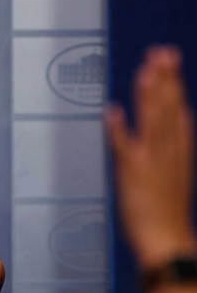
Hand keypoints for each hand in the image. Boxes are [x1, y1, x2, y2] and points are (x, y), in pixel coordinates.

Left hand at [105, 45, 195, 267]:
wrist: (166, 240)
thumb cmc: (168, 210)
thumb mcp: (177, 171)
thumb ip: (178, 143)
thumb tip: (181, 115)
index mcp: (179, 151)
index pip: (177, 110)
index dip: (172, 84)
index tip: (167, 60)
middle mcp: (167, 152)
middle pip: (167, 109)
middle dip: (164, 80)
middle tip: (160, 52)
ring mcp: (150, 162)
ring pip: (152, 123)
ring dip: (147, 97)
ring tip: (143, 71)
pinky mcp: (132, 175)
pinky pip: (124, 148)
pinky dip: (118, 130)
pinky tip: (111, 111)